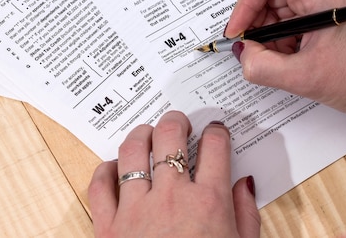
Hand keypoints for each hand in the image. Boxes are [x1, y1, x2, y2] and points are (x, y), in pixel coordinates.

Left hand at [88, 111, 259, 237]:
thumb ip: (246, 215)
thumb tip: (244, 184)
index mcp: (209, 203)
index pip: (215, 147)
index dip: (217, 131)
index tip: (216, 129)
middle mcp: (171, 197)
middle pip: (170, 137)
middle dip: (176, 121)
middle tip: (179, 121)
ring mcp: (135, 208)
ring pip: (133, 150)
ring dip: (141, 134)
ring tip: (147, 133)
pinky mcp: (107, 225)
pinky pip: (99, 184)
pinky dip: (105, 169)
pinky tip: (113, 166)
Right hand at [225, 0, 345, 120]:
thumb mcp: (304, 77)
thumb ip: (260, 65)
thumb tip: (241, 52)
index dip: (243, 4)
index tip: (241, 31)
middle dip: (258, 22)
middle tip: (259, 51)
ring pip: (279, 0)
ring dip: (272, 31)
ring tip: (283, 57)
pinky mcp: (332, 1)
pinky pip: (294, 9)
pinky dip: (285, 32)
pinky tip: (295, 53)